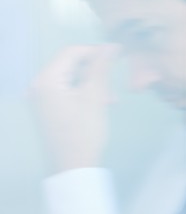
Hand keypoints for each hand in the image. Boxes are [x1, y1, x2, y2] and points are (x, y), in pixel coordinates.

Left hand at [31, 45, 117, 172]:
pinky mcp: (46, 109)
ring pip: (70, 79)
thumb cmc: (84, 131)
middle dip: (94, 71)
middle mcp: (38, 86)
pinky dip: (83, 93)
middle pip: (70, 65)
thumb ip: (101, 67)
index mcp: (46, 80)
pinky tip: (98, 105)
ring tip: (110, 100)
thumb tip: (110, 45)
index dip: (95, 51)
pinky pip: (66, 91)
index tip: (119, 55)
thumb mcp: (95, 96)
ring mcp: (40, 99)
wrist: (71, 167)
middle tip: (114, 86)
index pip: (71, 53)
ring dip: (91, 84)